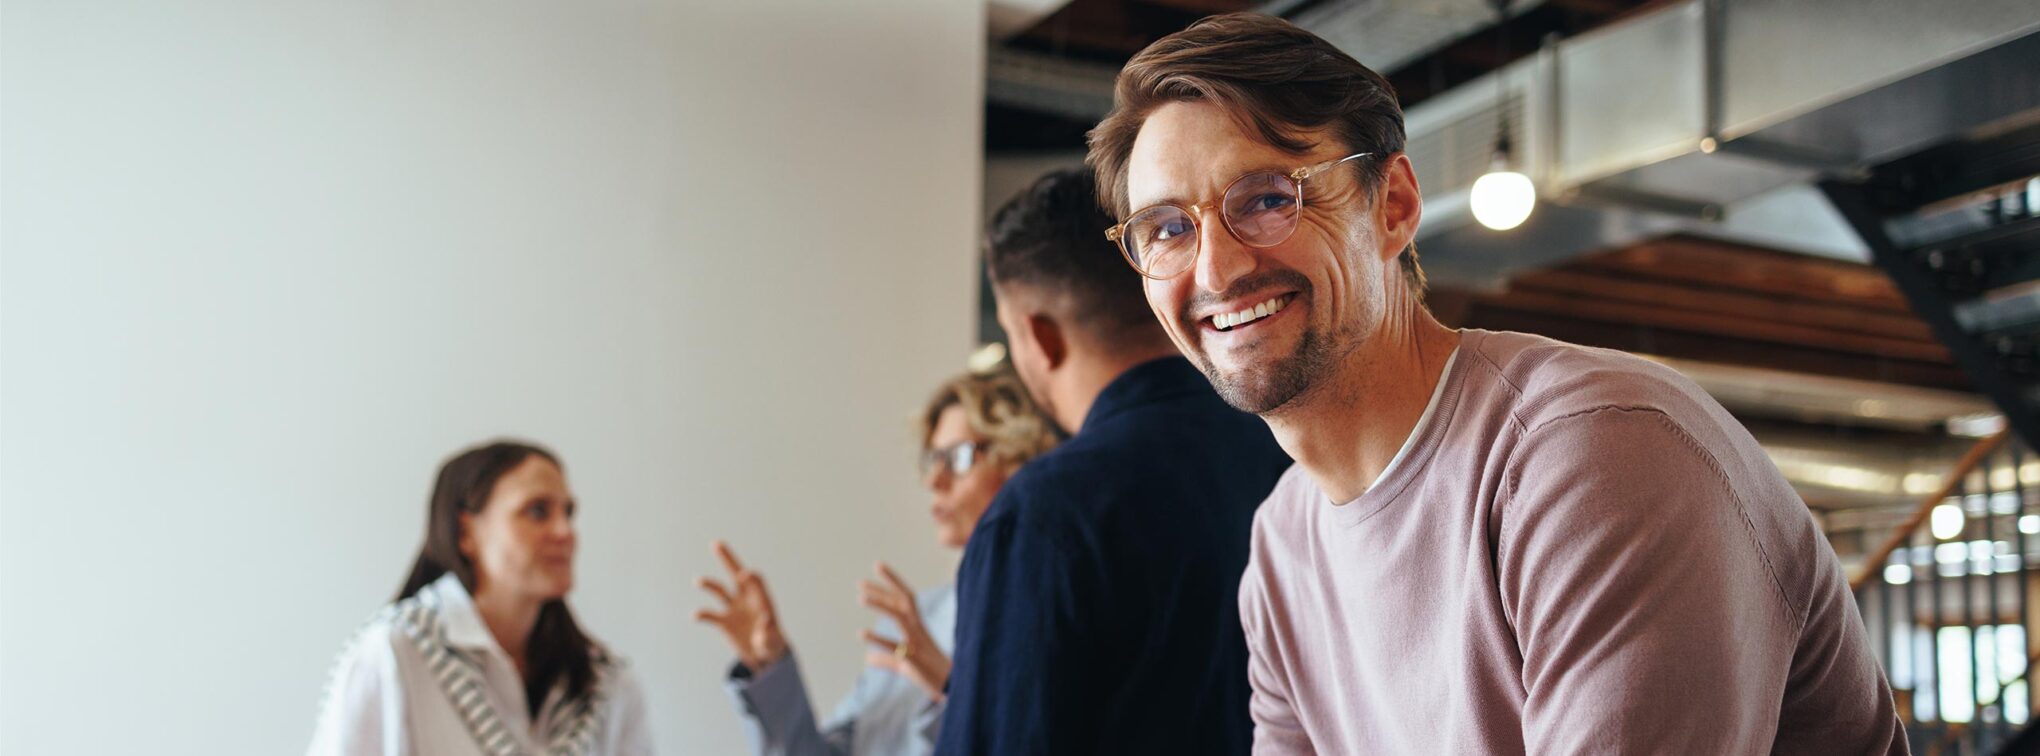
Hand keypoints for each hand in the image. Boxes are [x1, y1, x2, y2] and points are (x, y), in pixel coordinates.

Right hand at [693, 541, 788, 672]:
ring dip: (709, 584)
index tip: (743, 574)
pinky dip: (702, 614)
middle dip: (728, 559)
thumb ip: (769, 631)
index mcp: (762, 600)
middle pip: (736, 574)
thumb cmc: (772, 645)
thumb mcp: (773, 640)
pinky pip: (710, 614)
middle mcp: (747, 600)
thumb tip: (766, 619)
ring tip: (698, 581)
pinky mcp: (725, 622)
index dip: (749, 576)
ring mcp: (735, 609)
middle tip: (717, 543)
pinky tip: (696, 615)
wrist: (764, 656)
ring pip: (720, 590)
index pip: (756, 580)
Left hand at [858, 561, 950, 701]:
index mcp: (918, 628)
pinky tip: (861, 632)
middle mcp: (918, 631)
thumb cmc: (930, 675)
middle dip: (883, 590)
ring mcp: (916, 644)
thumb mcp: (905, 665)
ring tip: (860, 598)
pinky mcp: (913, 660)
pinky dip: (879, 639)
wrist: (952, 689)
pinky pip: (895, 647)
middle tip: (860, 583)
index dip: (892, 582)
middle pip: (902, 603)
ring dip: (881, 605)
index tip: (878, 566)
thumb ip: (886, 660)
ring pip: (900, 618)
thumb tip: (868, 659)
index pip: (906, 598)